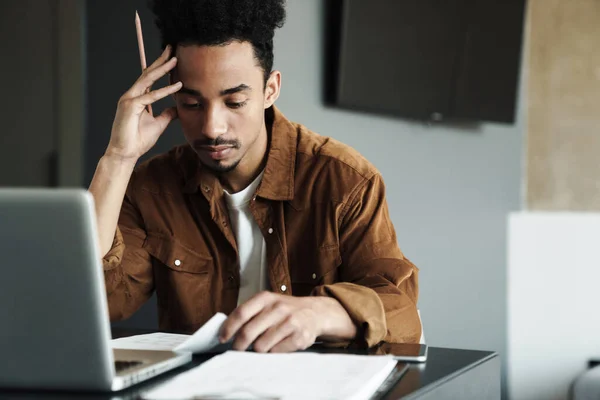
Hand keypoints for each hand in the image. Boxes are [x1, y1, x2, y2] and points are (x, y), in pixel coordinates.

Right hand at [105, 45, 181, 161]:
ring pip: (148, 80)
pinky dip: (165, 91)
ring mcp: (129, 99)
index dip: (160, 67)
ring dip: (162, 69)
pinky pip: (150, 96)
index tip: (172, 57)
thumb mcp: (158, 124)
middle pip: (148, 74)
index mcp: (136, 98)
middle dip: (160, 61)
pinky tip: (177, 86)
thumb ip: (167, 114)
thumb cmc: (138, 140)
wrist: (125, 153)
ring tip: (175, 61)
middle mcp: (131, 95)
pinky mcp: (130, 106)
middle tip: (172, 49)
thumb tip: (177, 108)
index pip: (150, 78)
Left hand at [218, 292, 357, 352]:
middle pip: (248, 332)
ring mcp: (290, 322)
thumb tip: (226, 331)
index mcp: (266, 298)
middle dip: (239, 346)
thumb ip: (250, 313)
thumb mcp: (268, 304)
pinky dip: (273, 353)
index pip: (241, 313)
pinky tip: (277, 346)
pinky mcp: (300, 337)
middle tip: (237, 350)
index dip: (229, 328)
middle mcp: (278, 308)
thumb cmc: (285, 311)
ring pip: (261, 346)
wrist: (315, 312)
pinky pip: (276, 352)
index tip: (222, 338)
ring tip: (263, 346)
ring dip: (258, 350)